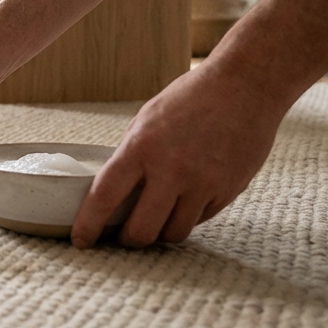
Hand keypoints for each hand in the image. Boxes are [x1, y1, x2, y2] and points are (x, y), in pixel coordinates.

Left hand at [71, 61, 286, 247]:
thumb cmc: (191, 97)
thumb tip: (117, 191)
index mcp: (141, 148)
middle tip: (125, 237)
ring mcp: (202, 184)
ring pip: (174, 233)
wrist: (245, 86)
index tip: (81, 240)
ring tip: (157, 221)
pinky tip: (186, 200)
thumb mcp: (147, 120)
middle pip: (141, 231)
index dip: (88, 225)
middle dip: (129, 240)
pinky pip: (201, 219)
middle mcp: (171, 170)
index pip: (104, 197)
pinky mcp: (228, 191)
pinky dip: (189, 216)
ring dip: (161, 232)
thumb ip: (132, 156)